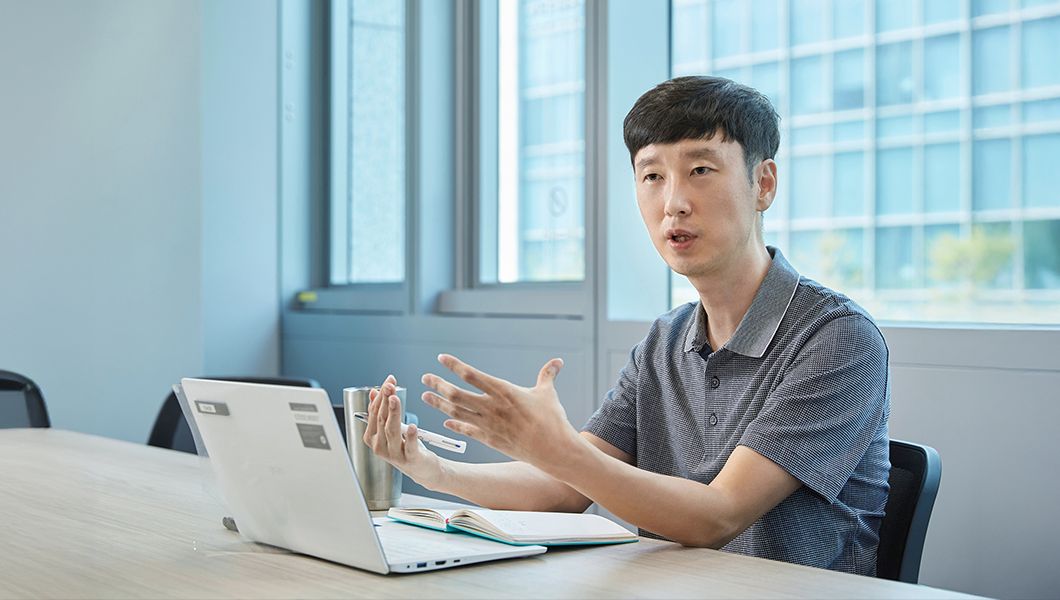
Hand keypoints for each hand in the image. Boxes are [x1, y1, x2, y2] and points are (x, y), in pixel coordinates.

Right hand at [362, 375, 443, 488]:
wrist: (423, 470)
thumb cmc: (406, 448)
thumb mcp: (392, 428)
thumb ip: (382, 412)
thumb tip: (375, 392)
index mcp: (373, 438)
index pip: (374, 413)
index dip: (380, 396)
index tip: (389, 381)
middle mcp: (380, 447)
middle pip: (381, 420)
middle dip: (385, 400)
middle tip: (390, 385)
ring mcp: (394, 455)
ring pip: (392, 431)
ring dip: (393, 413)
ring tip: (395, 399)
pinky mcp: (410, 460)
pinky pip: (409, 447)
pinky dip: (411, 436)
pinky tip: (413, 426)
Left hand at [421, 354, 580, 469]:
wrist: (553, 449)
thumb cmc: (552, 420)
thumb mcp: (548, 393)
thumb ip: (547, 375)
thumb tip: (558, 361)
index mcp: (504, 391)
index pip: (472, 375)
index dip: (455, 366)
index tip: (441, 358)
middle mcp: (492, 407)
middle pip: (457, 394)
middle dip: (438, 385)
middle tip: (425, 378)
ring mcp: (489, 425)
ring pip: (457, 413)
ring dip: (439, 404)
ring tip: (425, 396)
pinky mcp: (490, 440)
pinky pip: (467, 430)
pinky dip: (454, 425)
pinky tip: (445, 422)